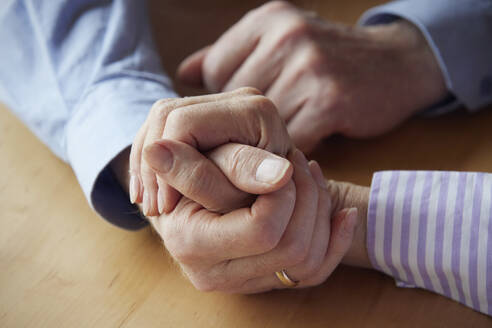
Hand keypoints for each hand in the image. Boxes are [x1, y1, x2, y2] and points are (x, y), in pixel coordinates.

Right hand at [128, 87, 292, 215]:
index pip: (185, 125)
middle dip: (152, 165)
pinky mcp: (212, 110)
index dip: (166, 166)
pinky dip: (153, 157)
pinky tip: (151, 189)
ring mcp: (226, 101)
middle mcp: (243, 97)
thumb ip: (202, 177)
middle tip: (153, 210)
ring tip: (152, 205)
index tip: (164, 208)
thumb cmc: (262, 210)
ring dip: (149, 163)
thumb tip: (154, 152)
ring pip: (161, 115)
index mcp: (256, 112)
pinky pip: (164, 122)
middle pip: (167, 114)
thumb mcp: (235, 199)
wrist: (283, 206)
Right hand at [144, 141, 359, 292]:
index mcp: (191, 242)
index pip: (262, 230)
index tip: (283, 163)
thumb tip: (280, 173)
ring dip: (321, 214)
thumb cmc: (188, 166)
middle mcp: (214, 273)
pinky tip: (342, 213)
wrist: (180, 192)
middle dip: (309, 199)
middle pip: (292, 250)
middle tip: (301, 163)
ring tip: (311, 176)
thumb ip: (235, 164)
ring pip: (308, 264)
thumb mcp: (202, 155)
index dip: (283, 193)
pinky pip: (312, 273)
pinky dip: (335, 241)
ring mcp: (240, 282)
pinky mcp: (261, 280)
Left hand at [178, 1, 446, 151]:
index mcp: (268, 20)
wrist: (397, 64)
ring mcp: (310, 67)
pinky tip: (300, 145)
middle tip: (247, 141)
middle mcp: (287, 36)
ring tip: (276, 143)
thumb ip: (229, 55)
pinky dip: (291, 149)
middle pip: (234, 100)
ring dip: (264, 142)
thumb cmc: (329, 57)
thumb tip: (183, 74)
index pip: (215, 71)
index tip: (231, 120)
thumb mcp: (279, 39)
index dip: (220, 102)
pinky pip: (290, 139)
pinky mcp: (331, 101)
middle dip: (238, 127)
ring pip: (260, 125)